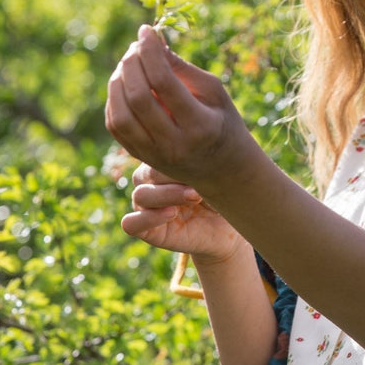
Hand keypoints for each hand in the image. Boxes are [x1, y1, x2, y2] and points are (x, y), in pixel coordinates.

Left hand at [105, 25, 251, 192]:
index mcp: (199, 126)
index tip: (147, 31)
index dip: (150, 52)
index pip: (164, 83)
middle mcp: (174, 144)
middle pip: (138, 98)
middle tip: (136, 46)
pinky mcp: (139, 157)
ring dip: (118, 81)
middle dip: (131, 64)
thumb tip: (152, 43)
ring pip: (121, 115)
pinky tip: (125, 84)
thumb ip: (182, 69)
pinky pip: (116, 125)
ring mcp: (154, 155)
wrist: (222, 167)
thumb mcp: (214, 91)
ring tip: (129, 64)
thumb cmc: (222, 120)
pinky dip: (115, 99)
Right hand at [120, 163, 246, 263]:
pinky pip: (131, 224)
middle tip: (200, 182)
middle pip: (145, 174)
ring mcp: (147, 207)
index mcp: (163, 161)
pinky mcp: (148, 231)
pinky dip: (147, 219)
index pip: (155, 152)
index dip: (175, 155)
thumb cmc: (228, 190)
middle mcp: (151, 182)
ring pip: (141, 196)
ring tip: (194, 196)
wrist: (234, 224)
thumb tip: (198, 133)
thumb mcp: (220, 170)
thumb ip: (206, 153)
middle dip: (172, 176)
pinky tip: (172, 214)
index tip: (203, 161)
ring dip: (166, 195)